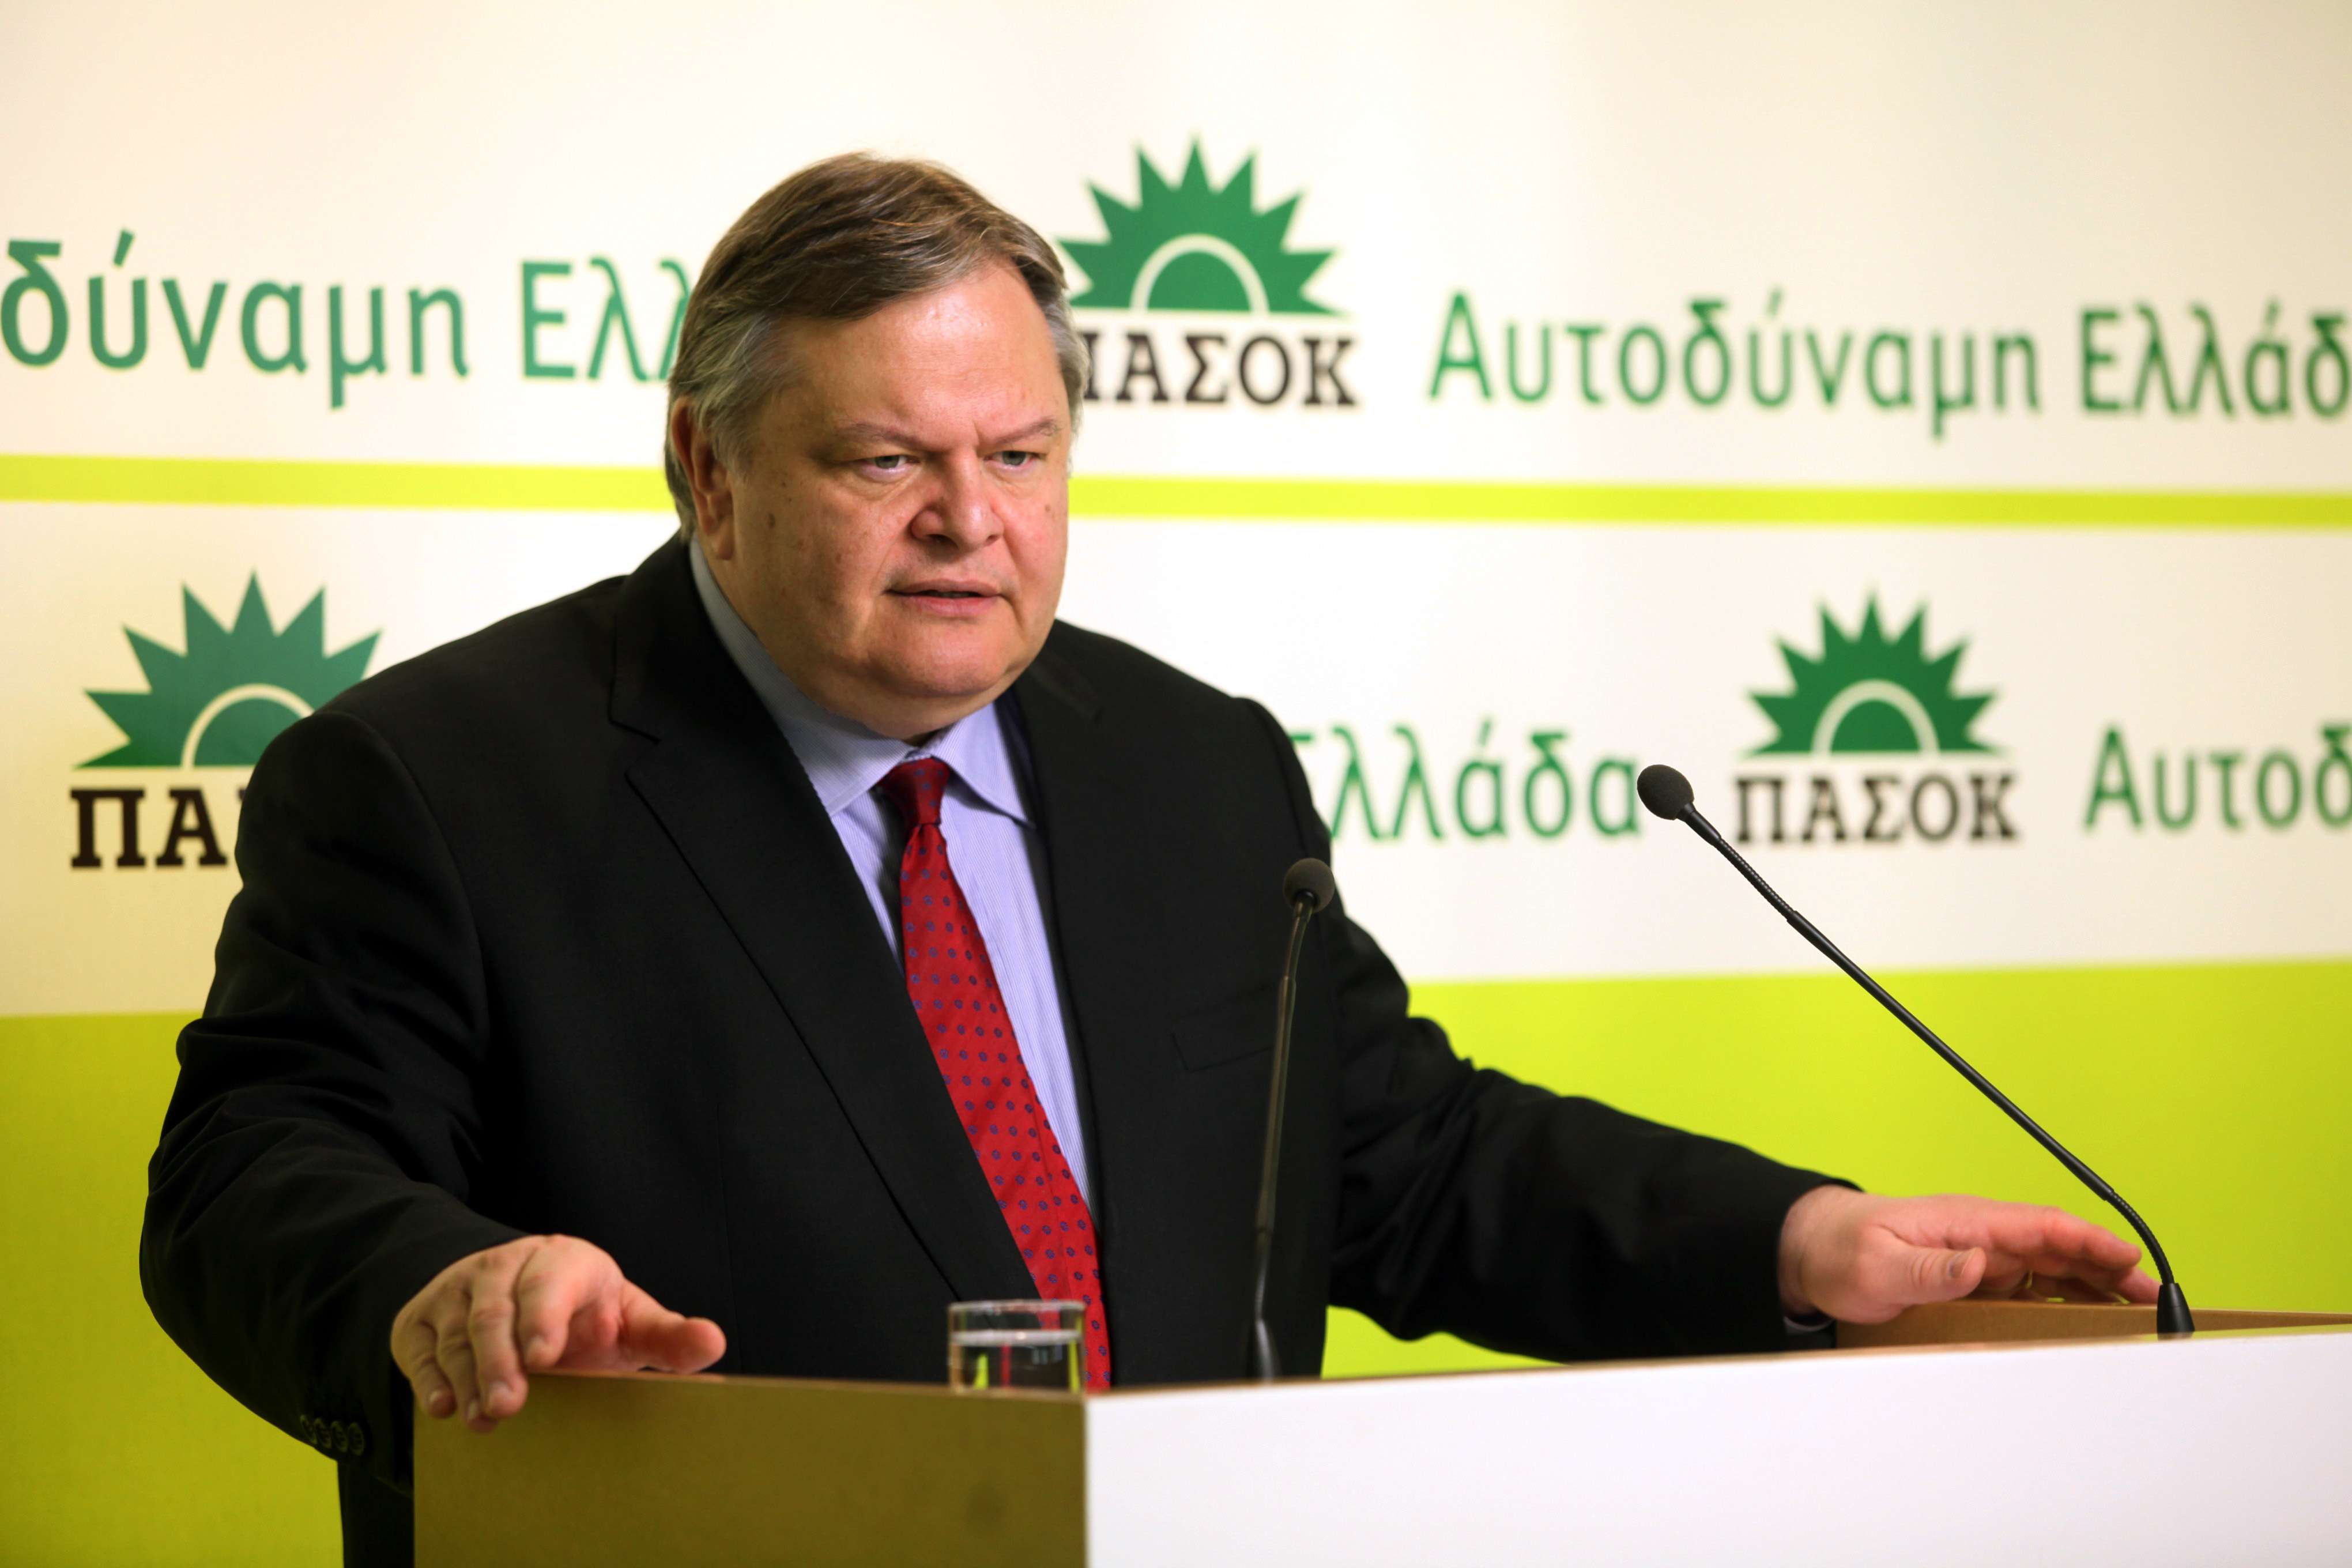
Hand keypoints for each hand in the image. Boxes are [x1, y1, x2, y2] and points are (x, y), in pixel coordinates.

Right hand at [390, 1234, 725, 1431]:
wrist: (520, 1296)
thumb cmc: (584, 1315)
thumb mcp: (627, 1319)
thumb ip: (667, 1336)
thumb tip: (712, 1343)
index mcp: (564, 1263)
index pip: (549, 1281)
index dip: (544, 1316)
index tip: (544, 1356)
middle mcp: (505, 1268)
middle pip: (495, 1311)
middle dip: (500, 1361)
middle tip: (509, 1405)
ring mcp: (459, 1290)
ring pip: (455, 1334)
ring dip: (467, 1379)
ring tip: (484, 1418)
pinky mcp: (422, 1317)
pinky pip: (419, 1347)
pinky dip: (427, 1379)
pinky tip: (442, 1406)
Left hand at [1777, 1186, 2161, 1324]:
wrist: (1811, 1252)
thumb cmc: (1843, 1251)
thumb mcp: (1880, 1264)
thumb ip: (1929, 1267)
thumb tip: (1978, 1264)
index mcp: (1966, 1221)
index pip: (2042, 1225)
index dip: (2090, 1241)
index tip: (2129, 1258)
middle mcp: (1980, 1235)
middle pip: (2059, 1248)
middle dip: (2109, 1269)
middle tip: (2153, 1300)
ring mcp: (1980, 1256)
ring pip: (2051, 1268)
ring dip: (2093, 1287)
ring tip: (2133, 1314)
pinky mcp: (1973, 1277)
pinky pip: (2029, 1286)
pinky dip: (2062, 1299)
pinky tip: (2083, 1319)